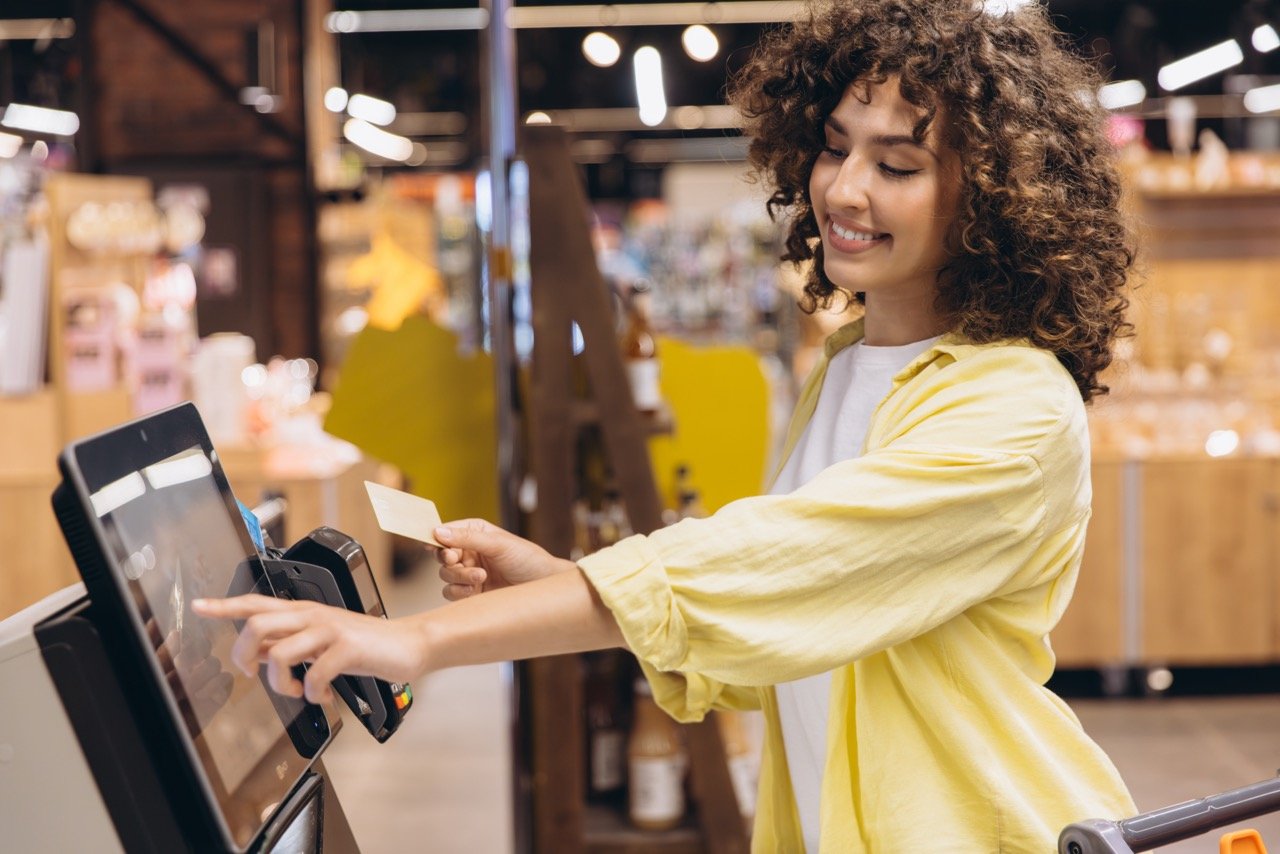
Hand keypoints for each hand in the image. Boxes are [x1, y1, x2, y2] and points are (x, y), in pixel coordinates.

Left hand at [192, 594, 428, 703]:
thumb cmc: (366, 644)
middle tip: (254, 673)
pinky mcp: (347, 648)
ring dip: (280, 684)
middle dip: (244, 654)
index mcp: (304, 611)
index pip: (256, 602)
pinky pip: (314, 676)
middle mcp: (313, 615)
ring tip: (298, 691)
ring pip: (279, 653)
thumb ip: (291, 641)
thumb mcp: (322, 638)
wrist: (408, 644)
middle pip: (257, 624)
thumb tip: (257, 652)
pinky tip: (323, 695)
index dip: (225, 605)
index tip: (199, 607)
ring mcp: (330, 630)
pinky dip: (313, 694)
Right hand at [434, 519, 573, 601]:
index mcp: (474, 532)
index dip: (438, 540)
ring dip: (459, 577)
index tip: (437, 547)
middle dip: (450, 561)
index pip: (446, 532)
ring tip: (481, 577)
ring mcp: (469, 571)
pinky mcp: (471, 591)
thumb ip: (467, 538)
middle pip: (442, 556)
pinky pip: (452, 592)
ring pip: (446, 575)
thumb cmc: (527, 559)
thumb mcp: (497, 544)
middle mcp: (469, 551)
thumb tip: (438, 531)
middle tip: (457, 561)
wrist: (542, 585)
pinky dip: (459, 591)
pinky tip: (474, 589)